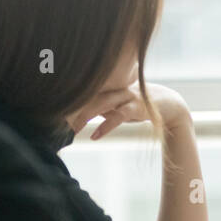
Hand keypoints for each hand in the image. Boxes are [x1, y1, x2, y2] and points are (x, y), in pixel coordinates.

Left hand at [66, 82, 190, 139]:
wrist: (170, 104)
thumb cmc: (139, 104)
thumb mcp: (117, 104)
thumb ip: (100, 105)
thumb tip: (79, 113)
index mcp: (109, 84)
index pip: (84, 87)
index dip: (67, 95)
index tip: (50, 107)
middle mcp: (116, 86)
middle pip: (89, 92)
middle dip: (71, 106)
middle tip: (55, 120)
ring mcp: (127, 95)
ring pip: (101, 102)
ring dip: (85, 115)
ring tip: (72, 129)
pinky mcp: (138, 106)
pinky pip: (118, 115)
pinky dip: (105, 126)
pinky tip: (94, 136)